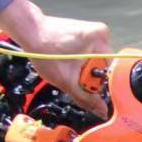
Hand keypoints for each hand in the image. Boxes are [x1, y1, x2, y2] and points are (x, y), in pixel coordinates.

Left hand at [0, 0, 111, 114]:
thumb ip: (86, 98)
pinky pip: (90, 53)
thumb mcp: (66, 80)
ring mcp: (94, 30)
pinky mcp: (86, 31)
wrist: (30, 32)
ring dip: (85, 68)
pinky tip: (68, 60)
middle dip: (89, 76)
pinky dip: (81, 60)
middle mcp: (102, 32)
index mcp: (101, 39)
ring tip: (68, 66)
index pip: (111, 72)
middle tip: (73, 76)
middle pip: (103, 66)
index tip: (88, 90)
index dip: (99, 85)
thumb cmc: (44, 50)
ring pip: (96, 60)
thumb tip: (101, 110)